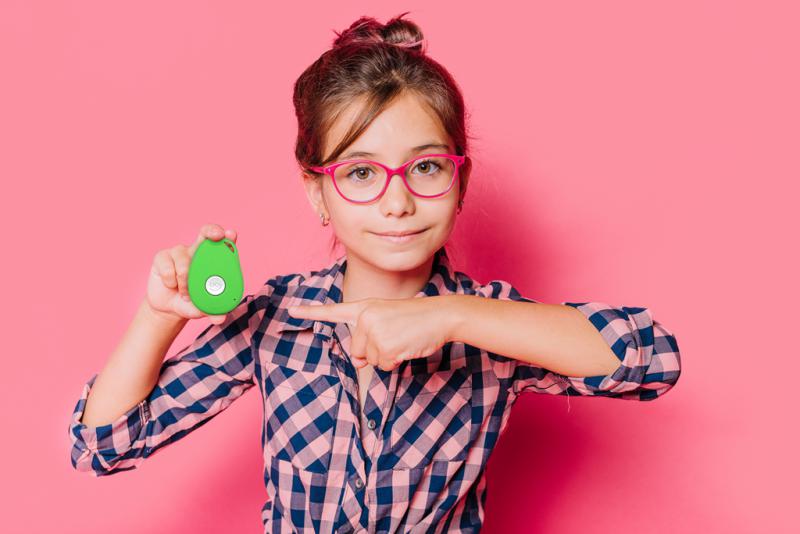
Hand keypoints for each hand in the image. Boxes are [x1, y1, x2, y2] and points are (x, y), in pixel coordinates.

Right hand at [146, 223, 236, 324]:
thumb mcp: (204, 308)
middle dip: (212, 231)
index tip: (231, 235)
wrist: (169, 307)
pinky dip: (171, 281)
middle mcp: (198, 251)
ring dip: (185, 279)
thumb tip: (220, 318)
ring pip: (184, 258)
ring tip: (185, 294)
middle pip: (206, 232)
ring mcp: (179, 252)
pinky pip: (168, 266)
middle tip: (217, 236)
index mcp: (214, 260)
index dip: (228, 236)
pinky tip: (171, 286)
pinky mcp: (162, 257)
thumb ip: (213, 311)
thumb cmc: (192, 303)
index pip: (224, 243)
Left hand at [287, 297, 450, 371]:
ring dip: (387, 355)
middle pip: (356, 350)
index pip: (333, 311)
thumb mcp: (387, 321)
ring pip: (370, 360)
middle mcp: (365, 317)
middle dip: (373, 351)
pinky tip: (406, 346)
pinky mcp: (384, 345)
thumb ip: (368, 338)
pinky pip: (383, 365)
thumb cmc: (416, 319)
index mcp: (365, 307)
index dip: (310, 312)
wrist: (441, 315)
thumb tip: (358, 363)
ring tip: (402, 338)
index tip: (291, 310)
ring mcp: (374, 331)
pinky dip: (395, 361)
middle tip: (395, 335)